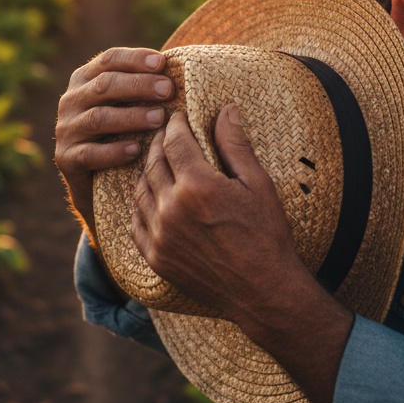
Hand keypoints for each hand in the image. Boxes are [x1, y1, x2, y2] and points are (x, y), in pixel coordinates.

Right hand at [54, 47, 173, 240]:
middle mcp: (71, 100)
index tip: (162, 62)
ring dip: (131, 117)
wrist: (96, 181)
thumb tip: (180, 66)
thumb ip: (144, 84)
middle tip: (168, 90)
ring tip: (159, 119)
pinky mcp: (66, 158)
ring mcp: (66, 129)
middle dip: (139, 86)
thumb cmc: (122, 132)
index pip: (109, 59)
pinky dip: (113, 151)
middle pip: (104, 85)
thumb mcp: (129, 103)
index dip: (135, 59)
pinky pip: (90, 153)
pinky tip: (136, 150)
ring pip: (98, 118)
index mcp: (85, 78)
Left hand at [130, 104, 299, 318]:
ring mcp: (160, 236)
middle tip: (168, 134)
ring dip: (148, 171)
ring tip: (160, 162)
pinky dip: (140, 203)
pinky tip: (151, 196)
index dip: (175, 125)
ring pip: (140, 190)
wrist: (264, 292)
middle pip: (153, 162)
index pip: (174, 141)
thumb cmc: (267, 235)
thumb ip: (235, 145)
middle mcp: (171, 209)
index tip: (179, 116)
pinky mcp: (155, 257)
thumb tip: (225, 110)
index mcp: (198, 186)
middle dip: (160, 143)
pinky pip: (136, 222)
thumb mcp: (257, 184)